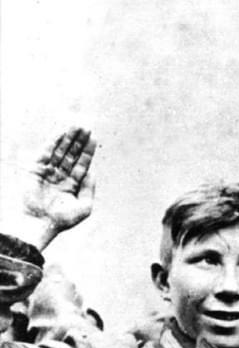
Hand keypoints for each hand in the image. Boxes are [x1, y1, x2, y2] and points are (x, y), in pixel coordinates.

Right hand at [13, 128, 96, 249]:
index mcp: (72, 185)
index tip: (93, 137)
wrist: (39, 223)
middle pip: (71, 154)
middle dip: (78, 141)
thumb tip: (91, 171)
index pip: (81, 163)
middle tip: (85, 126)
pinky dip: (54, 141)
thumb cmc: (62, 219)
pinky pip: (46, 152)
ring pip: (60, 151)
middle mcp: (60, 176)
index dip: (87, 150)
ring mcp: (47, 172)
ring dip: (68, 138)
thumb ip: (90, 188)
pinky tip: (62, 131)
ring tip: (77, 125)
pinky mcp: (35, 168)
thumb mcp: (85, 206)